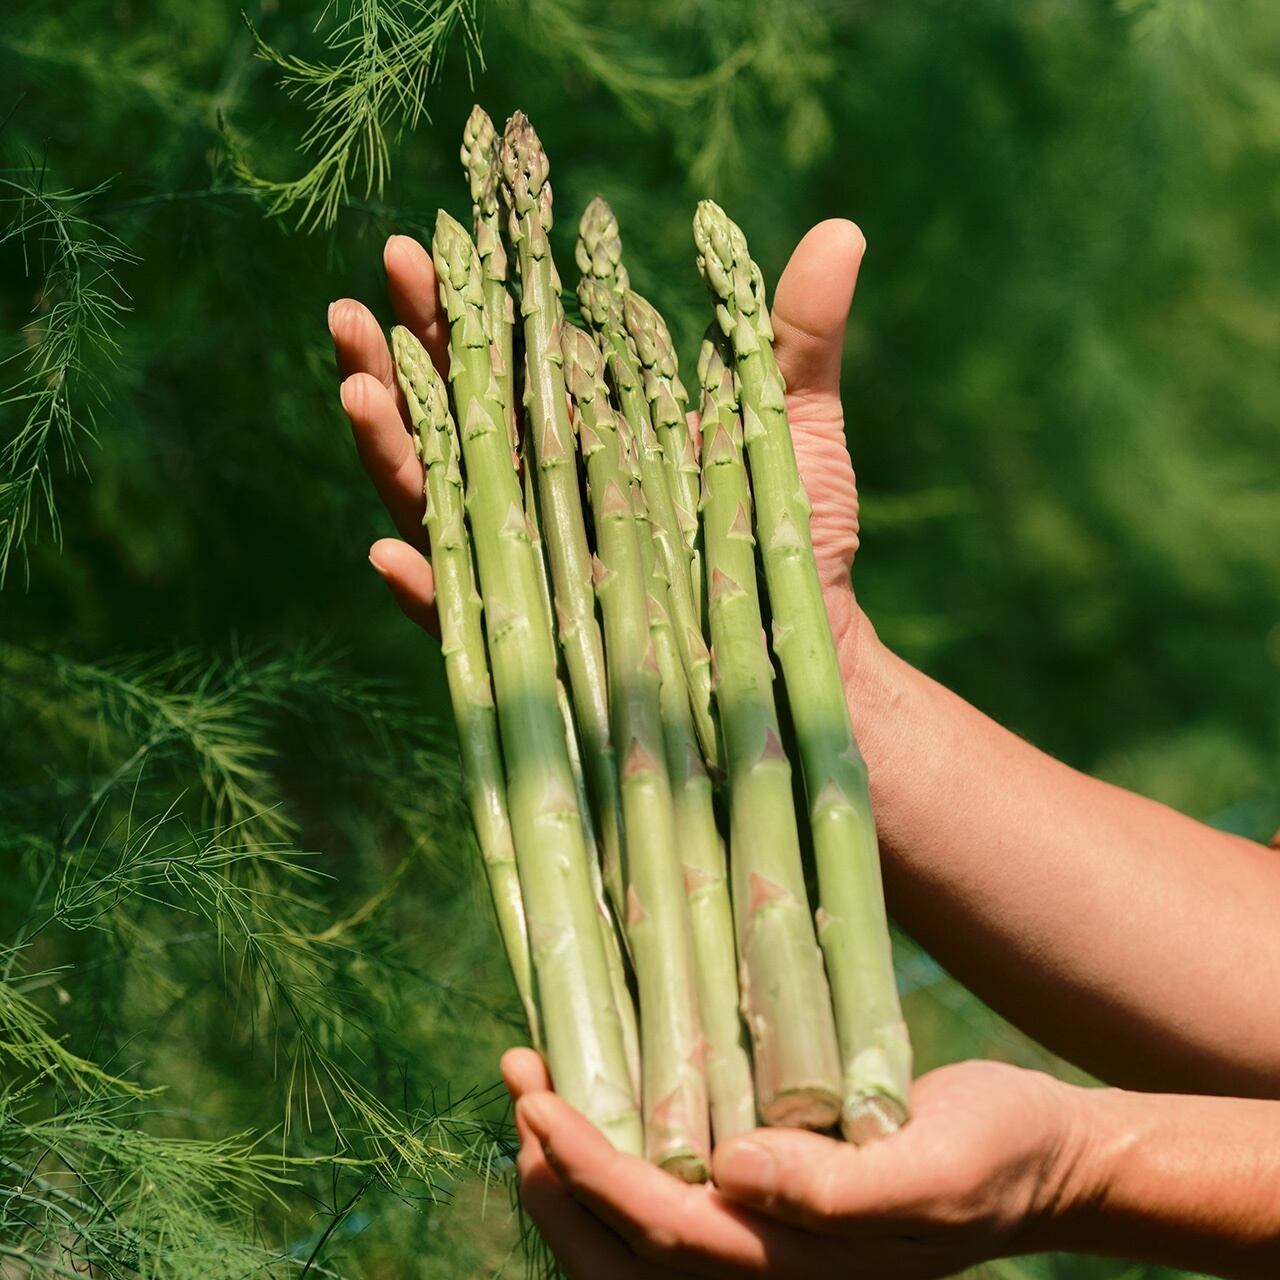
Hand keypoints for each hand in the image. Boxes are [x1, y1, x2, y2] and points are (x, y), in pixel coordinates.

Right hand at [328, 221, 874, 677]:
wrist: (804, 637)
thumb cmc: (791, 527)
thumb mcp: (789, 420)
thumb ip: (793, 333)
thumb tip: (842, 232)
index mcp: (581, 429)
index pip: (499, 359)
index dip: (455, 306)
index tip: (419, 244)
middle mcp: (542, 491)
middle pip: (446, 422)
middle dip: (393, 362)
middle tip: (353, 304)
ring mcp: (533, 566)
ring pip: (437, 506)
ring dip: (388, 454)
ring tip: (353, 391)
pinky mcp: (540, 644)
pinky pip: (470, 619)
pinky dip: (427, 590)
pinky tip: (389, 554)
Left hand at [503, 1047, 1092, 1278]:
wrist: (1044, 1155)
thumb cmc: (999, 1157)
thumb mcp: (936, 1169)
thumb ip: (840, 1191)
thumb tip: (731, 1172)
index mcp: (792, 1265)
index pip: (658, 1231)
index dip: (587, 1173)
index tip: (536, 1104)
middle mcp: (762, 1260)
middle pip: (623, 1245)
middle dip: (555, 1172)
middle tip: (518, 1083)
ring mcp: (764, 1234)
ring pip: (635, 1228)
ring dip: (574, 1166)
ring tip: (535, 1087)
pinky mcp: (772, 1198)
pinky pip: (674, 1188)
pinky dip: (623, 1152)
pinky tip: (607, 1091)